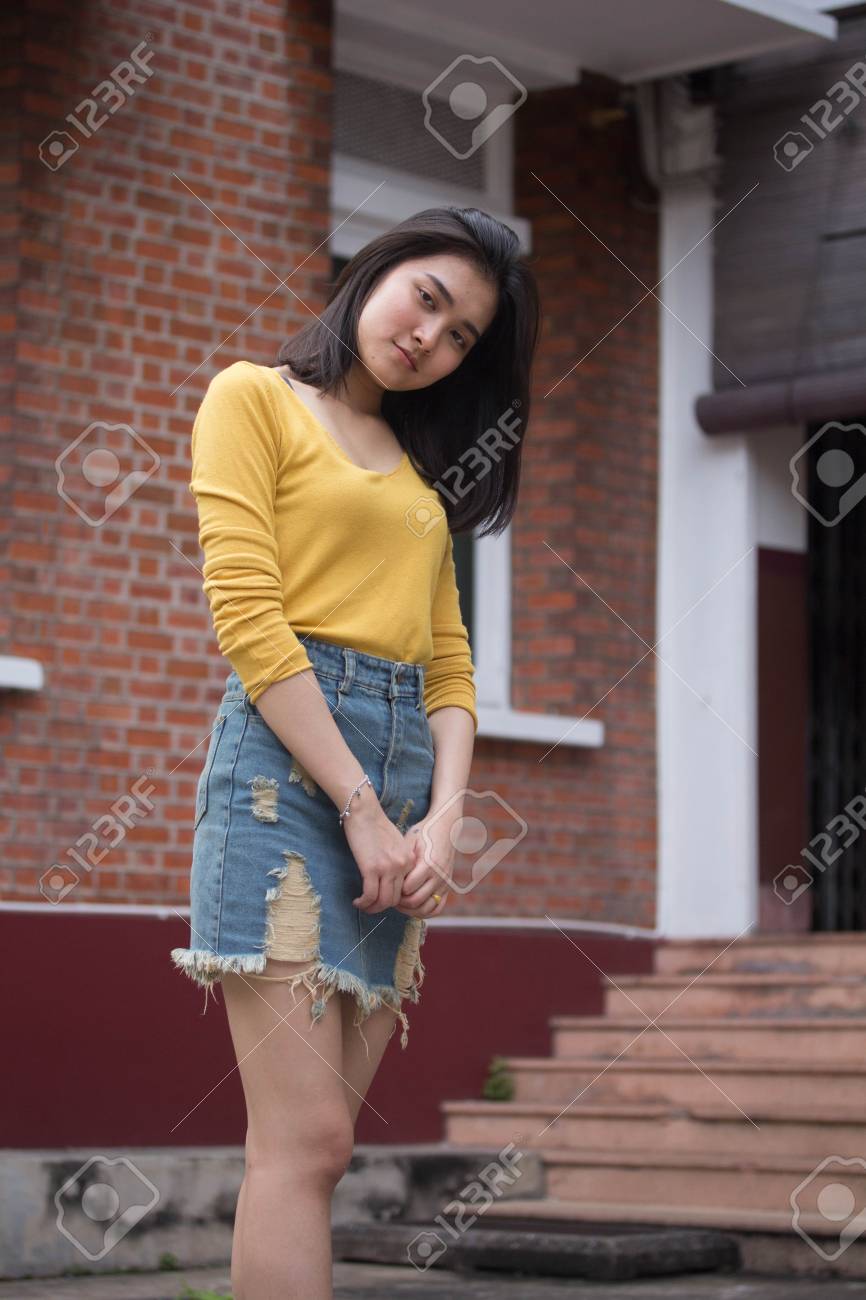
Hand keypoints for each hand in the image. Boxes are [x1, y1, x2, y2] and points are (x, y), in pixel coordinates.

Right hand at [343, 794, 414, 914]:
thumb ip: (398, 860)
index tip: (382, 899)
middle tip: (370, 905)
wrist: (364, 812)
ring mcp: (387, 868)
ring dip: (372, 908)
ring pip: (383, 901)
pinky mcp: (371, 868)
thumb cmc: (376, 825)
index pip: (405, 890)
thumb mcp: (396, 844)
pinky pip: (370, 895)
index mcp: (409, 860)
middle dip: (382, 906)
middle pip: (395, 899)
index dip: (393, 898)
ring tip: (362, 906)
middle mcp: (402, 866)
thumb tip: (391, 879)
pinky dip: (363, 903)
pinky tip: (357, 901)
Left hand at [395, 810, 456, 917]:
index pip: (407, 888)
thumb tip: (388, 877)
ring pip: (426, 909)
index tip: (387, 885)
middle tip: (390, 895)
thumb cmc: (424, 833)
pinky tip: (412, 906)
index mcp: (428, 864)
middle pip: (415, 901)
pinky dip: (424, 912)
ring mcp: (445, 884)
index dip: (394, 889)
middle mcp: (439, 877)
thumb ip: (401, 860)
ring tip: (399, 902)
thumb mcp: (410, 841)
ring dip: (410, 910)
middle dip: (399, 902)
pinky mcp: (448, 888)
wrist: (446, 828)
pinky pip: (437, 909)